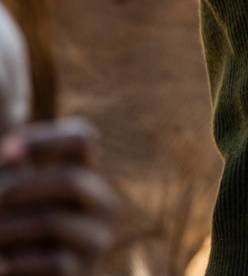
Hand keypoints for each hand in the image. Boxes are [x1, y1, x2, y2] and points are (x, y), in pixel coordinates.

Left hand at [0, 119, 118, 275]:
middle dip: (22, 189)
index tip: (5, 150)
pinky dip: (18, 262)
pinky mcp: (83, 272)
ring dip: (9, 228)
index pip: (82, 139)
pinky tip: (0, 263)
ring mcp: (95, 238)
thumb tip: (4, 124)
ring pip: (56, 222)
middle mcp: (99, 201)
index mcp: (82, 173)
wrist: (21, 273)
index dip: (46, 141)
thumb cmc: (12, 227)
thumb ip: (12, 164)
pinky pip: (54, 261)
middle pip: (72, 179)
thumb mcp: (14, 194)